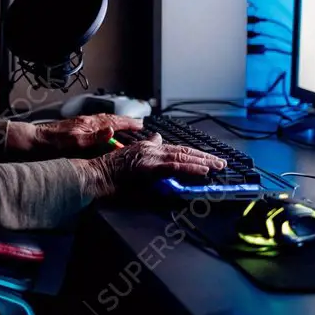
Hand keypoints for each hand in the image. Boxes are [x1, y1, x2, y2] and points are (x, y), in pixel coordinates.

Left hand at [33, 114, 144, 154]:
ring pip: (102, 121)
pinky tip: (102, 132)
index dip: (128, 124)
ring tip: (124, 126)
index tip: (141, 125)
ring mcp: (80, 125)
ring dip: (115, 122)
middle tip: (138, 125)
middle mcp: (85, 122)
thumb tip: (112, 130)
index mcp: (88, 125)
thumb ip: (94, 138)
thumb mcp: (75, 143)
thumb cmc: (52, 144)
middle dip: (125, 121)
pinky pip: (95, 126)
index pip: (114, 121)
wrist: (33, 142)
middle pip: (110, 119)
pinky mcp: (74, 129)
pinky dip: (104, 127)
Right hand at [75, 133, 226, 197]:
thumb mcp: (128, 156)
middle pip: (183, 151)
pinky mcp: (148, 167)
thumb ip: (145, 148)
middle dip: (203, 157)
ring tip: (217, 166)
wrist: (94, 175)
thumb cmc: (108, 172)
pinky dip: (190, 167)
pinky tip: (203, 170)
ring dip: (202, 162)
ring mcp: (150, 157)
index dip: (193, 154)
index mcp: (147, 148)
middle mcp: (150, 149)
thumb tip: (158, 138)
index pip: (175, 149)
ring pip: (182, 157)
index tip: (207, 159)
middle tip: (220, 162)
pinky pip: (174, 166)